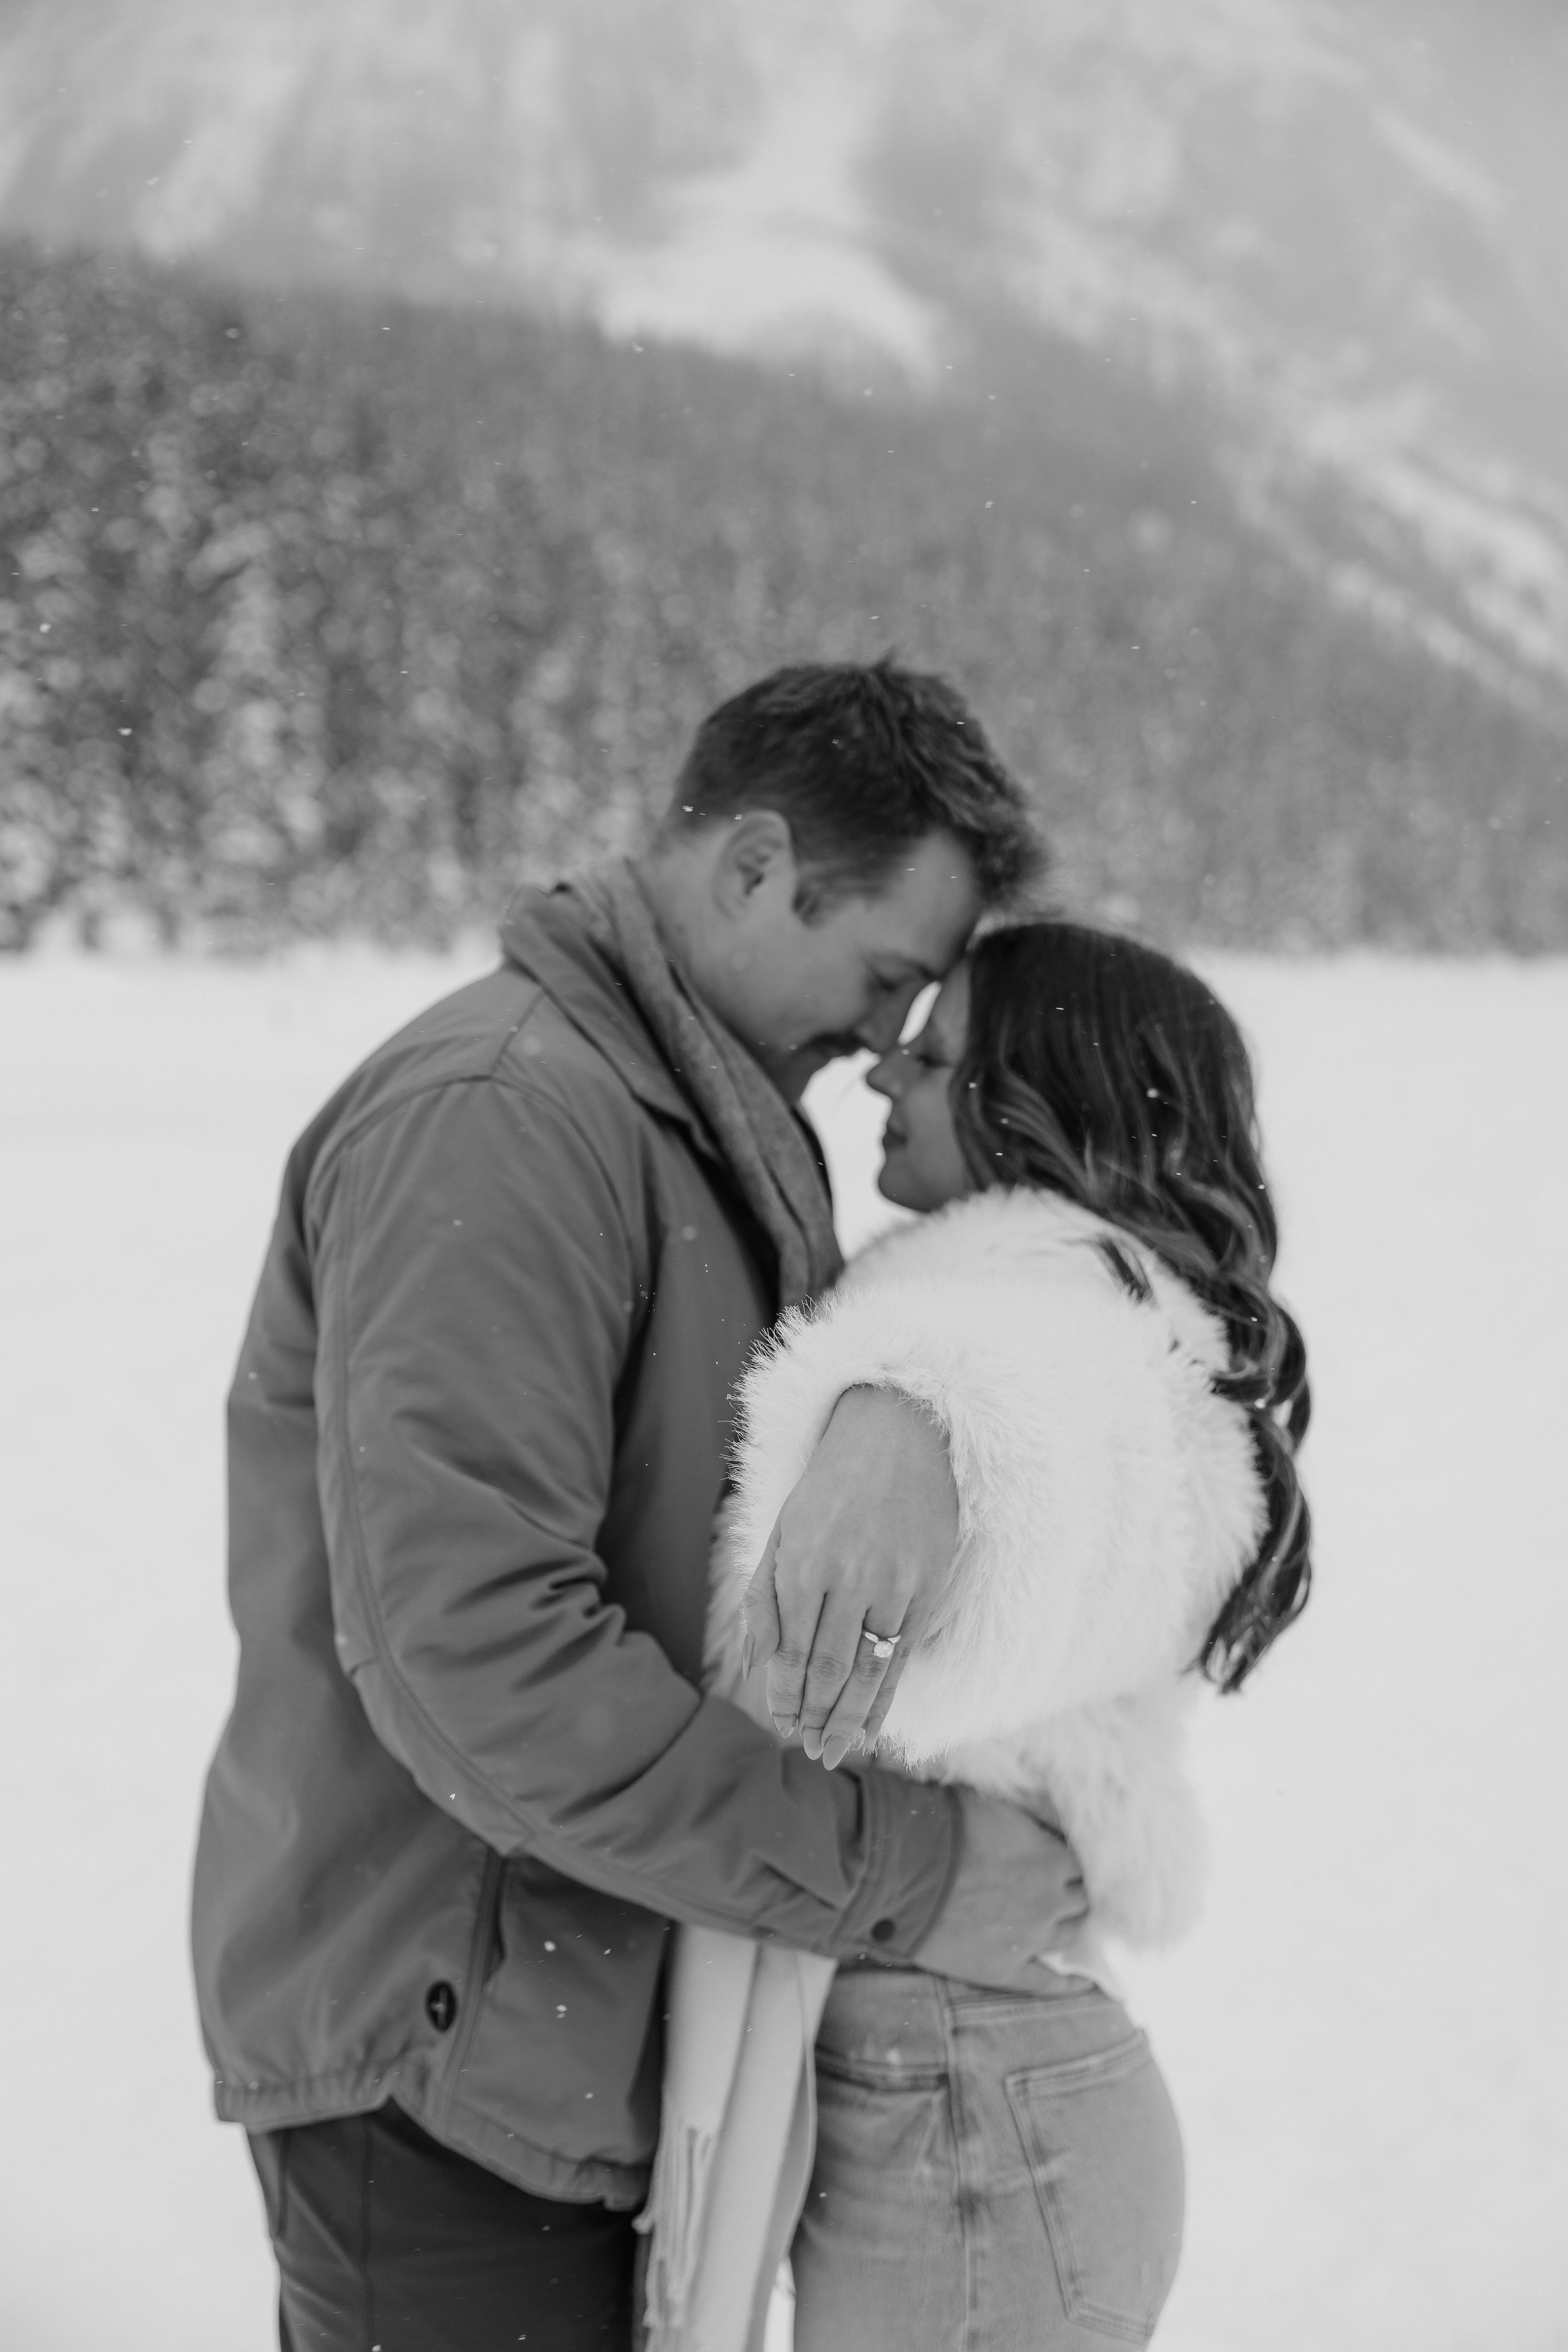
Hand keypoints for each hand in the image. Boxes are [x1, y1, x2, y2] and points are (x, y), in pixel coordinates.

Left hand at [739, 1385, 958, 1765]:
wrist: (898, 1436)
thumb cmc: (829, 1487)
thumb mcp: (781, 1532)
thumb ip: (763, 1598)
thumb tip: (757, 1666)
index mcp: (804, 1565)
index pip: (792, 1654)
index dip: (786, 1698)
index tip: (782, 1726)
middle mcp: (849, 1580)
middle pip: (830, 1672)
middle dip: (816, 1718)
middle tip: (810, 1751)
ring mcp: (894, 1585)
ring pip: (869, 1671)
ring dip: (850, 1719)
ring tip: (835, 1749)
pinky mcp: (928, 1587)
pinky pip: (904, 1656)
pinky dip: (887, 1695)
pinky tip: (874, 1722)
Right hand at [912, 1787, 1088, 1991]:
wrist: (906, 1872)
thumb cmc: (947, 1829)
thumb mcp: (997, 1807)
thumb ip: (1028, 1824)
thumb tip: (1042, 1828)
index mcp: (1052, 1860)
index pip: (1078, 1864)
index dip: (1063, 1861)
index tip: (1050, 1859)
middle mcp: (1051, 1902)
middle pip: (1079, 1899)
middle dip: (1068, 1891)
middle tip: (1047, 1886)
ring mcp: (1031, 1939)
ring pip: (1068, 1933)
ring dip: (1063, 1923)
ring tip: (1052, 1918)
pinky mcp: (1006, 1969)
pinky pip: (1048, 1982)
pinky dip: (1067, 1983)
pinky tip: (1082, 1982)